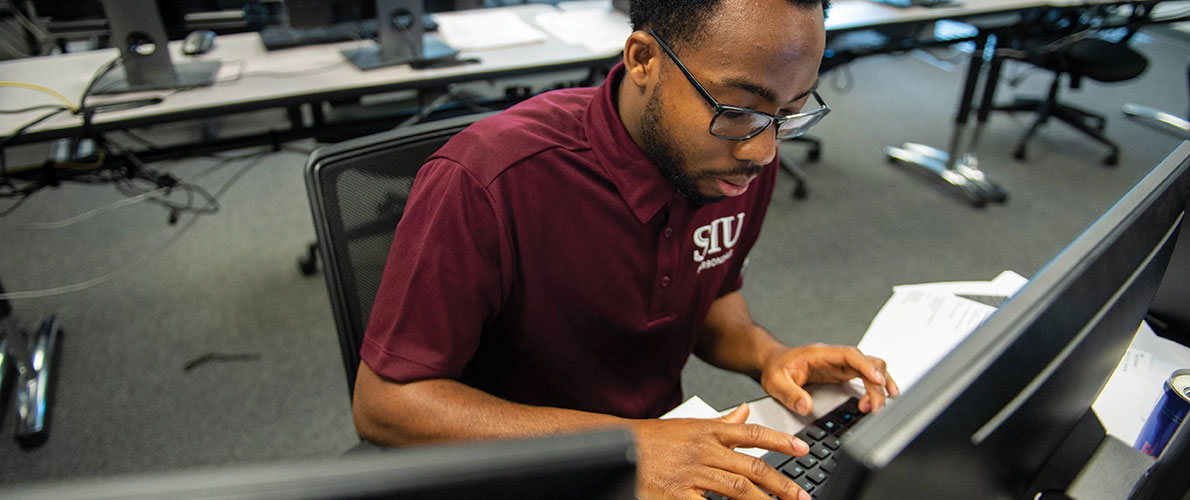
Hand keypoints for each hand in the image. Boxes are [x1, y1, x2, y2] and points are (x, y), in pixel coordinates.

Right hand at [633, 404, 811, 499]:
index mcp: (709, 431)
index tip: (803, 449)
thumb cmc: (654, 439)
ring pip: (738, 489)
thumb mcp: (691, 425)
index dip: (782, 441)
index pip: (754, 434)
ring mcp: (692, 472)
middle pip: (753, 467)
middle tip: (801, 497)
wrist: (620, 447)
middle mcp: (704, 450)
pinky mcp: (677, 494)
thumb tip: (745, 412)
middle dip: (782, 484)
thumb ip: (722, 422)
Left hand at [759, 343, 899, 414]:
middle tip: (875, 408)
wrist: (773, 362)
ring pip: (871, 369)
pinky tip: (878, 399)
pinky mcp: (843, 373)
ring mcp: (841, 365)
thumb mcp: (776, 382)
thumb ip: (790, 394)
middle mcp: (835, 357)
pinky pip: (866, 377)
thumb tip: (806, 407)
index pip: (851, 355)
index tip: (878, 381)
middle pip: (867, 364)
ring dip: (880, 386)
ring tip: (881, 406)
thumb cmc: (775, 368)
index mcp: (821, 354)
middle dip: (877, 385)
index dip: (867, 367)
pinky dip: (875, 387)